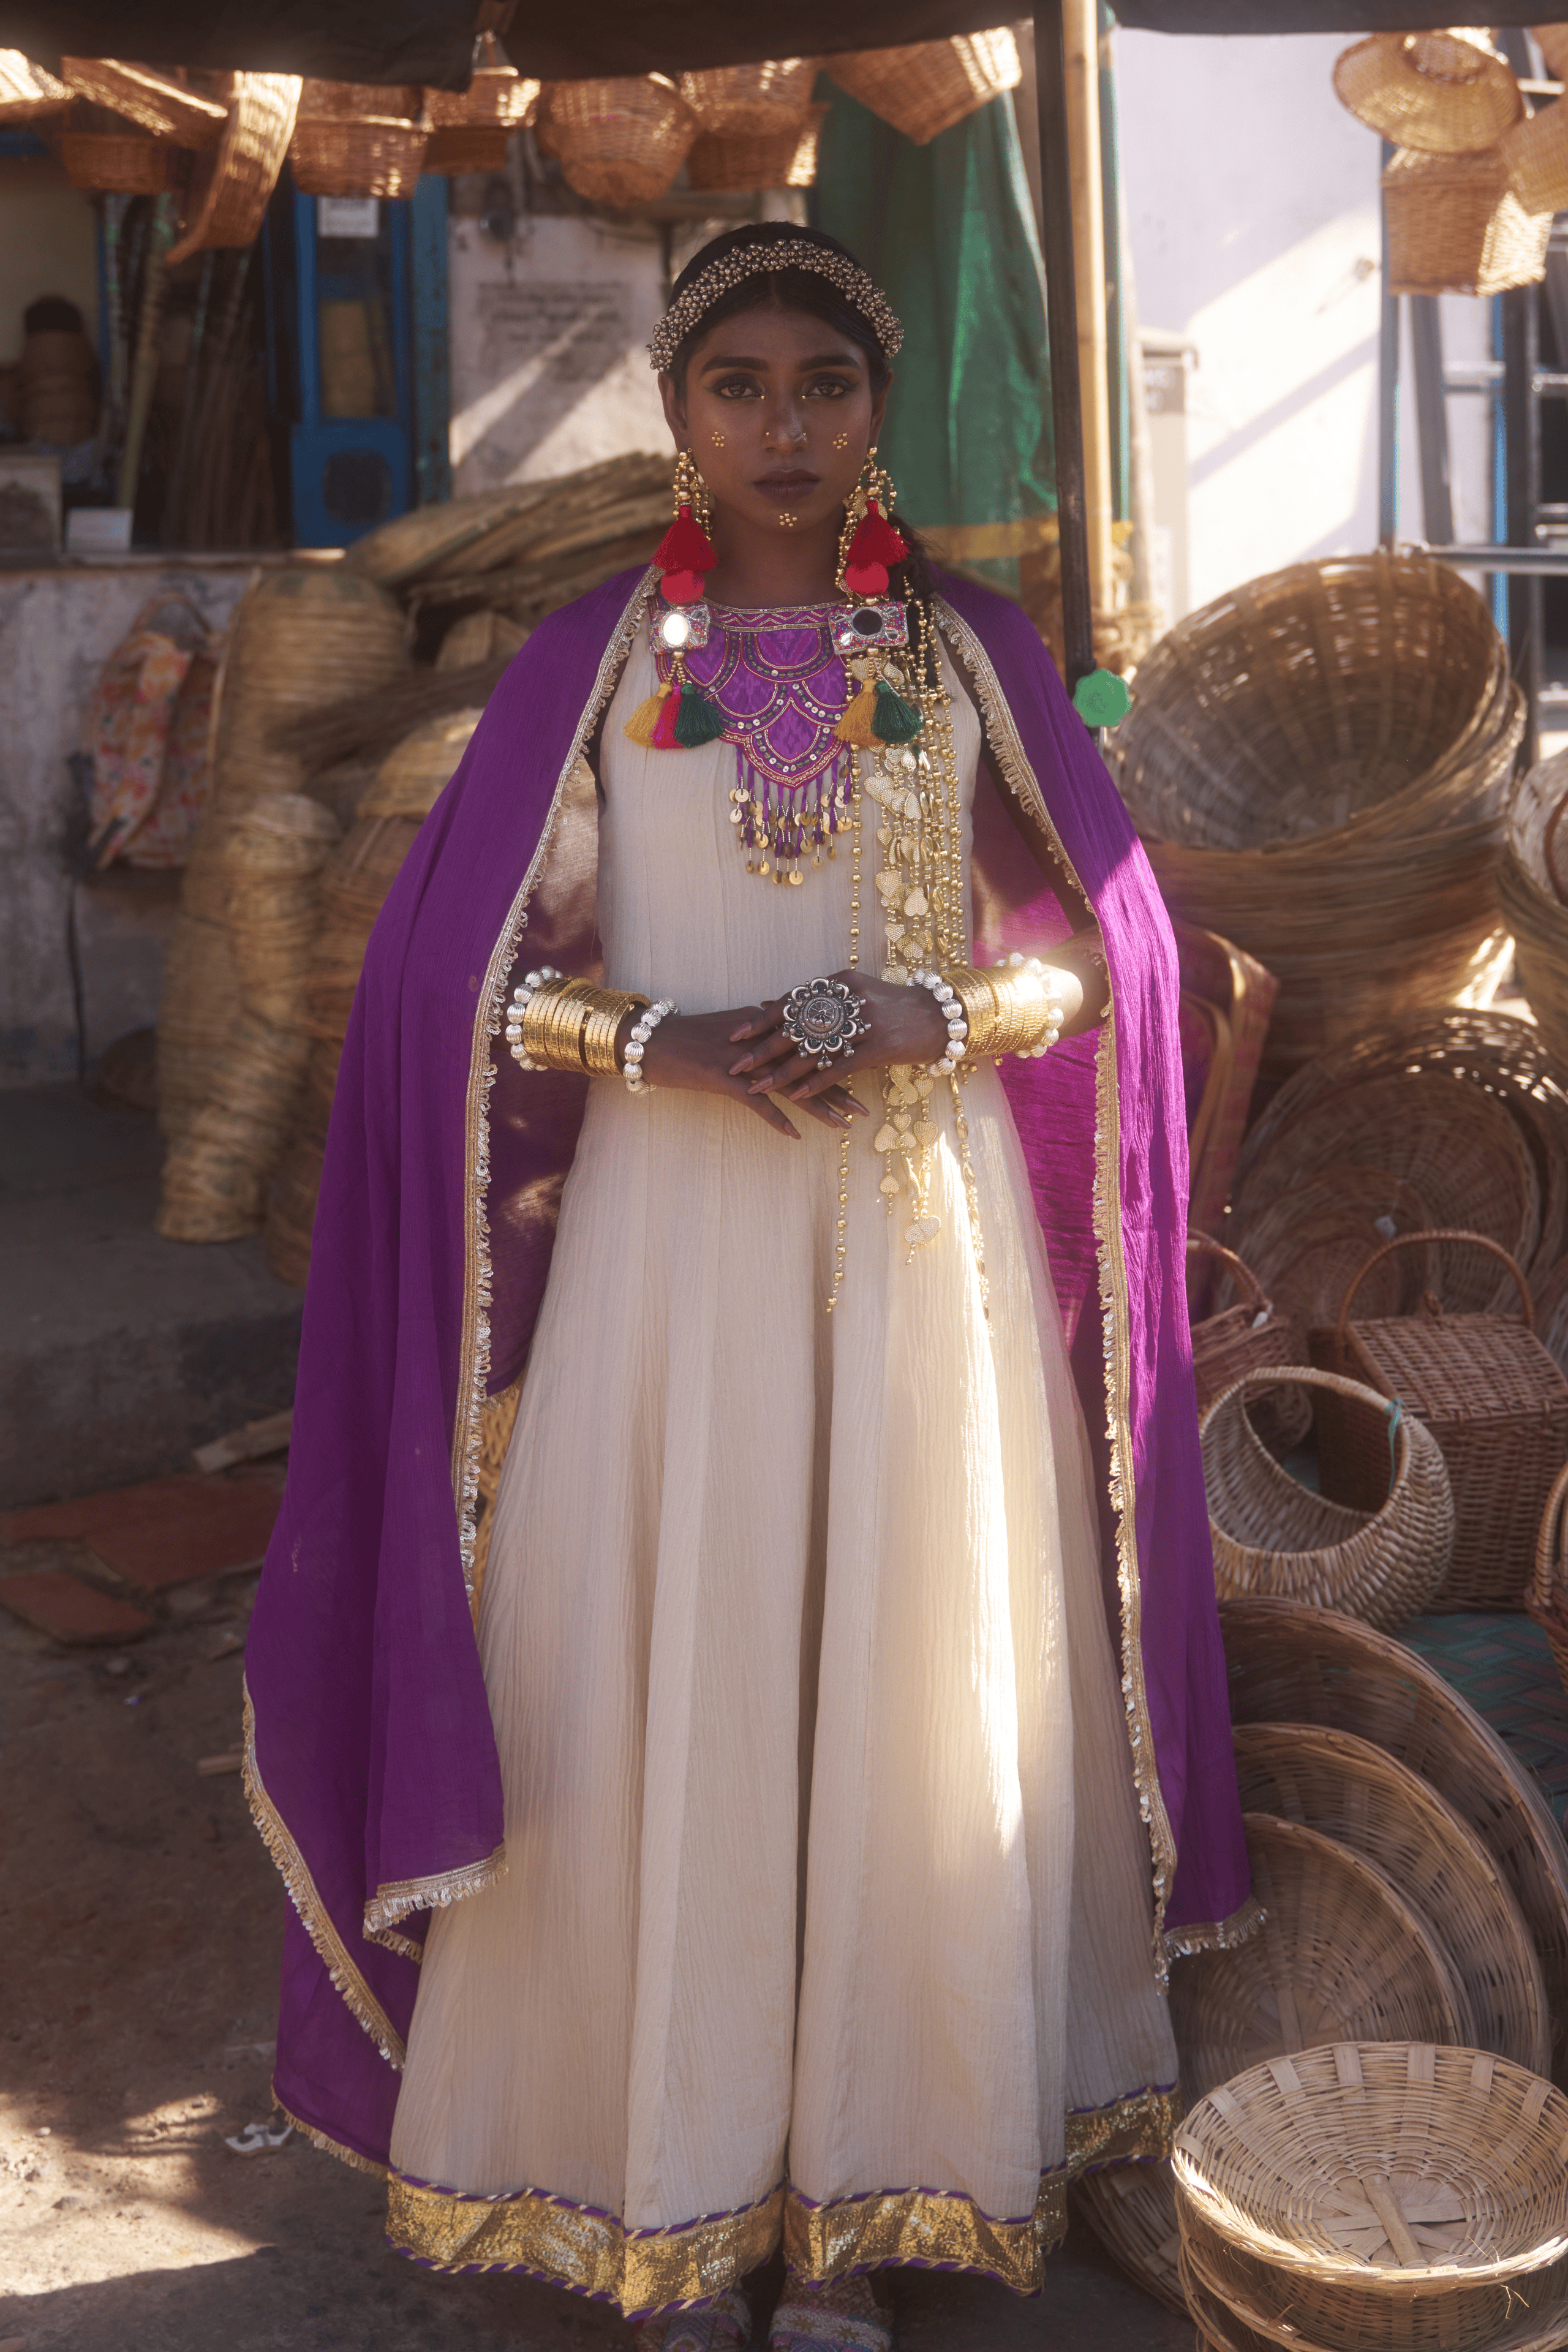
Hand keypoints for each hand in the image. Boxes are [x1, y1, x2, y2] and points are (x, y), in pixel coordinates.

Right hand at [628, 1005, 870, 1139]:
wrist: (652, 1040)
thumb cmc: (688, 1035)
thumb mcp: (729, 1025)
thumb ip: (757, 1024)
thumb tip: (778, 1017)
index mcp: (765, 1025)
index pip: (809, 1043)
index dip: (837, 1060)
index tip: (863, 1073)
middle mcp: (761, 1041)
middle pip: (808, 1066)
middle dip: (839, 1088)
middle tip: (864, 1109)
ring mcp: (745, 1061)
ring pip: (791, 1086)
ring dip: (819, 1107)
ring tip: (843, 1125)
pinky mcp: (725, 1079)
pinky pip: (757, 1103)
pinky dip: (777, 1119)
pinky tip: (795, 1136)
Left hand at [727, 970, 949, 1105]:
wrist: (941, 1016)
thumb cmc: (896, 1006)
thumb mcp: (859, 994)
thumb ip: (825, 1001)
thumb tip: (781, 1007)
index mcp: (839, 983)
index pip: (792, 1001)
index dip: (762, 1019)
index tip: (735, 1033)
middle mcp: (848, 999)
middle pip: (796, 1027)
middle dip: (762, 1049)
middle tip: (734, 1064)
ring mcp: (864, 1023)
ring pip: (813, 1051)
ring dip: (782, 1072)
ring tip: (756, 1087)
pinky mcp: (878, 1046)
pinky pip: (839, 1067)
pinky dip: (815, 1082)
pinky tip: (795, 1095)